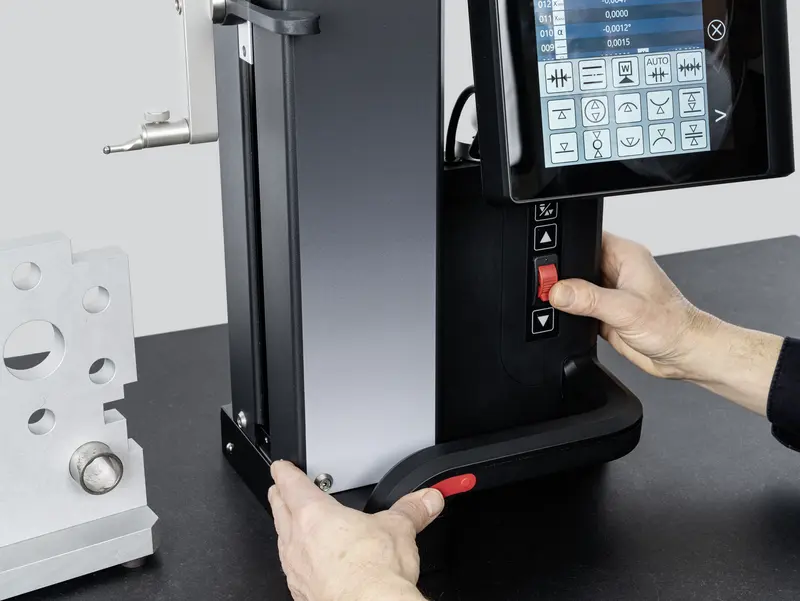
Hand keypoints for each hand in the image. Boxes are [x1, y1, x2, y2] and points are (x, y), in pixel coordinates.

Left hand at [268, 461, 443, 600]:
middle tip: (279, 489)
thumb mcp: (399, 528)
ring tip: (292, 525)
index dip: (285, 471)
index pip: (291, 484)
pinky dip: (297, 561)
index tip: (282, 467)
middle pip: (279, 509)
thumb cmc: (373, 572)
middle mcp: (297, 539)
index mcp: (314, 514)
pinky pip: (292, 569)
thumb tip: (426, 501)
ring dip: (285, 529)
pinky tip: (309, 565)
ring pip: (281, 539)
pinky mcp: (301, 591)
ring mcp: (296, 568)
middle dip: (279, 496)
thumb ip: (411, 510)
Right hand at [549, 231, 716, 379]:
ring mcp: (609, 292)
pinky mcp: (604, 313)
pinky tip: (570, 319)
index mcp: (625, 256)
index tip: (549, 266)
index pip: (586, 239)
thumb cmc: (672, 325)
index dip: (565, 248)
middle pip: (575, 264)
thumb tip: (558, 291)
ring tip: (562, 306)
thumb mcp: (625, 309)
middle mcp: (616, 271)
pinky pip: (577, 308)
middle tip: (549, 288)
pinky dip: (570, 314)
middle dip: (560, 276)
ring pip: (574, 287)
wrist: (682, 355)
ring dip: (565, 297)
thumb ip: (589, 298)